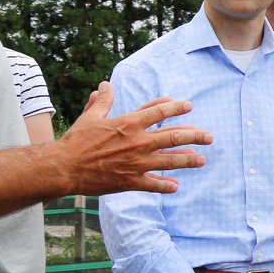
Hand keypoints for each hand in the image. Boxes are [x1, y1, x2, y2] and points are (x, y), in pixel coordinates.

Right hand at [60, 83, 211, 194]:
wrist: (64, 167)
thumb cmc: (76, 141)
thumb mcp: (90, 117)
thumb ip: (102, 102)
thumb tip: (105, 86)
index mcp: (129, 123)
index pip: (159, 112)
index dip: (176, 107)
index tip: (188, 106)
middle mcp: (137, 141)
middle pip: (173, 136)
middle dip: (194, 136)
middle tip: (209, 136)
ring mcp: (136, 162)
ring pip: (169, 160)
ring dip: (188, 160)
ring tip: (201, 160)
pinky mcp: (130, 181)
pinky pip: (153, 184)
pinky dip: (165, 185)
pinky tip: (176, 186)